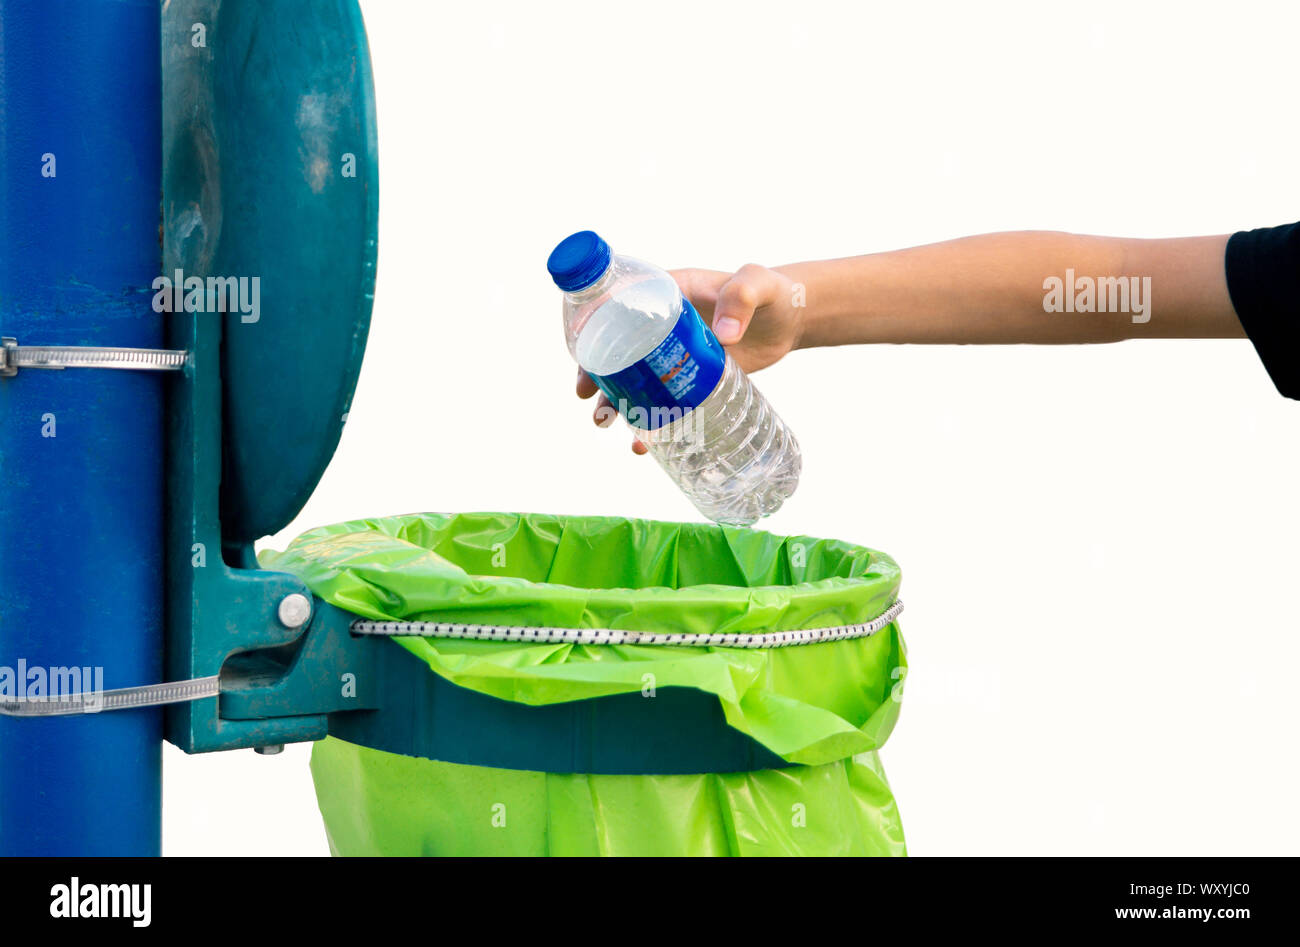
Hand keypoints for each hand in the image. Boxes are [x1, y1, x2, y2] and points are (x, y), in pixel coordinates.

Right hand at [576, 264, 803, 453]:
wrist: (791, 321)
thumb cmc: (772, 292)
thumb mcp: (757, 283)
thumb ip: (741, 298)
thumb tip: (725, 336)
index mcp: (667, 293)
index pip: (619, 303)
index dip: (594, 320)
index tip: (579, 339)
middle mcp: (662, 325)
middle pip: (616, 348)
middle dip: (594, 371)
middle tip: (585, 394)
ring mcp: (673, 356)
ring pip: (633, 380)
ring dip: (614, 401)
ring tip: (606, 422)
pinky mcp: (689, 382)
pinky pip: (660, 402)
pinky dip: (649, 422)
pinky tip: (644, 442)